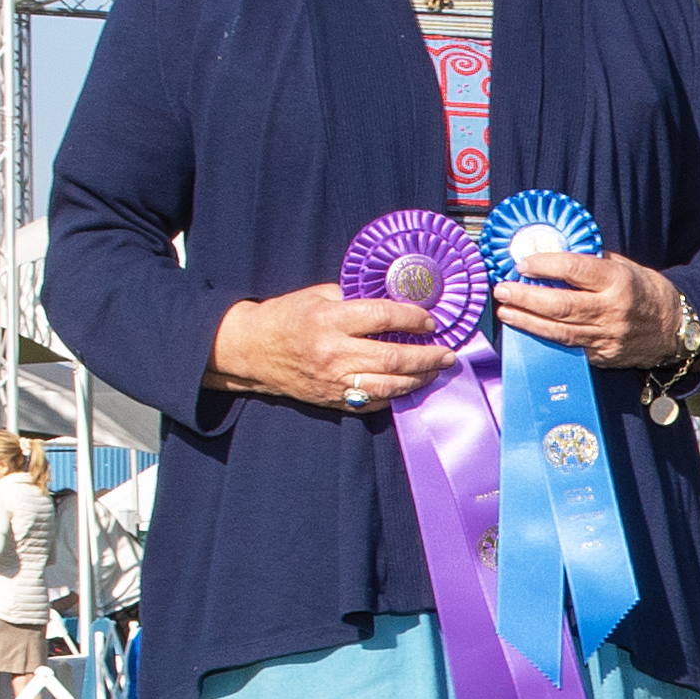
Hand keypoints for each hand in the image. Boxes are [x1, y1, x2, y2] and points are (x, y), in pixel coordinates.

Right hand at [208, 283, 455, 407]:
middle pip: (393, 357)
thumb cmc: (286, 318)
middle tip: (448, 352)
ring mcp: (334, 380)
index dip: (412, 318)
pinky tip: (412, 385)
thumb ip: (354, 298)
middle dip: (427, 355)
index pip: (382, 317)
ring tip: (437, 370)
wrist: (251, 350)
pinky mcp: (334, 400)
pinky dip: (397, 395)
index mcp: (329, 320)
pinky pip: (374, 402)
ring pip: (389, 385)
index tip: (430, 320)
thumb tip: (394, 299)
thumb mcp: (317, 296)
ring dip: (419, 379)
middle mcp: (334, 352)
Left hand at [493, 252, 684, 367]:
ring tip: (505, 311)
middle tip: (502, 289)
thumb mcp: (626, 267)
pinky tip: (527, 330)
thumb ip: (591, 262)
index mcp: (618, 281)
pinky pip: (569, 347)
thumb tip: (554, 255)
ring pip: (558, 331)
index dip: (544, 265)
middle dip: (525, 297)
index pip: (574, 269)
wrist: (675, 328)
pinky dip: (545, 339)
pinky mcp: (602, 356)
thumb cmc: (647, 292)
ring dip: (527, 321)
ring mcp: (606, 337)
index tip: (523, 264)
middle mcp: (612, 310)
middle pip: (560, 305)